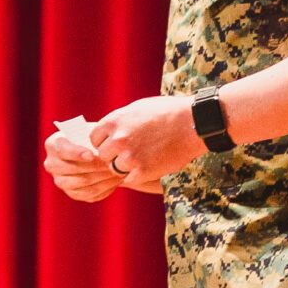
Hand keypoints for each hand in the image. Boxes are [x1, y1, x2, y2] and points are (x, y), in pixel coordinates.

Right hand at [43, 124, 120, 201]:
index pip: (62, 150)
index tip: (92, 155)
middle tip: (110, 163)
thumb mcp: (91, 132)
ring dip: (101, 176)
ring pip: (81, 182)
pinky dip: (104, 187)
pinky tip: (115, 179)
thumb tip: (98, 152)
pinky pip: (88, 194)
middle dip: (93, 166)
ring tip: (115, 170)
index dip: (76, 153)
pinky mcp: (73, 193)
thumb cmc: (93, 138)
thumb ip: (91, 138)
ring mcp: (61, 181)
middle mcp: (52, 164)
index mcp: (53, 144)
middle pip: (70, 169)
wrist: (96, 151)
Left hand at [86, 94, 205, 182]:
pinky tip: (148, 166)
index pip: (94, 139)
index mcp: (114, 121)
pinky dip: (136, 175)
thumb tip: (106, 133)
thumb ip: (119, 122)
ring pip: (114, 168)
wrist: (192, 123)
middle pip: (102, 155)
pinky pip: (128, 179)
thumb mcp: (136, 109)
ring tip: (140, 159)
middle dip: (112, 155)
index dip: (104, 142)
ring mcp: (129, 157)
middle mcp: (118, 139)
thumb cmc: (167, 112)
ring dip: (124, 167)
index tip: (114, 144)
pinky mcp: (142, 171)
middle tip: (128, 153)